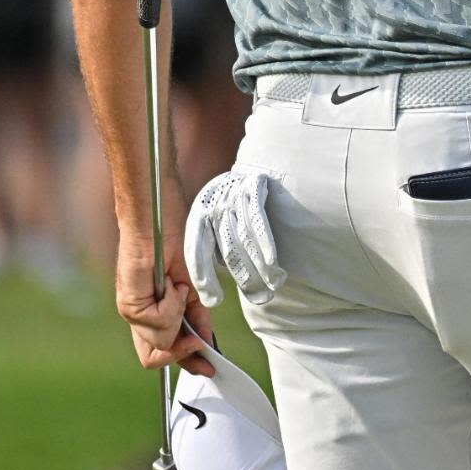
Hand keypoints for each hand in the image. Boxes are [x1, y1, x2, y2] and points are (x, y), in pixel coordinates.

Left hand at [115, 231, 213, 376]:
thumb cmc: (173, 246)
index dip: (187, 362)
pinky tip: (171, 283)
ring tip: (179, 288)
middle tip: (196, 339)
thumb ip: (196, 317)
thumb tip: (206, 344)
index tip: (209, 365)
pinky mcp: (130, 304)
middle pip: (152, 360)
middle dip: (180, 353)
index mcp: (153, 315)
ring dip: (179, 316)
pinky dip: (173, 303)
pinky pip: (159, 322)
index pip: (162, 353)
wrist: (156, 221)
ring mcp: (131, 312)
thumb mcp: (193, 288)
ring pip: (160, 341)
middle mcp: (138, 318)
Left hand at [184, 169, 285, 306]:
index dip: (204, 278)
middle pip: (227, 250)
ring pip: (245, 239)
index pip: (197, 252)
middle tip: (259, 298)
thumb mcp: (210, 223)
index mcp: (197, 218)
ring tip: (272, 285)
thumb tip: (209, 290)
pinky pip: (258, 221)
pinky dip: (265, 243)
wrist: (244, 167)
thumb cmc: (227, 202)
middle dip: (244, 277)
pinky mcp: (253, 189)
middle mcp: (213, 208)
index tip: (212, 302)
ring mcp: (233, 198)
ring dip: (260, 265)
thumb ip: (209, 250)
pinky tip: (273, 261)